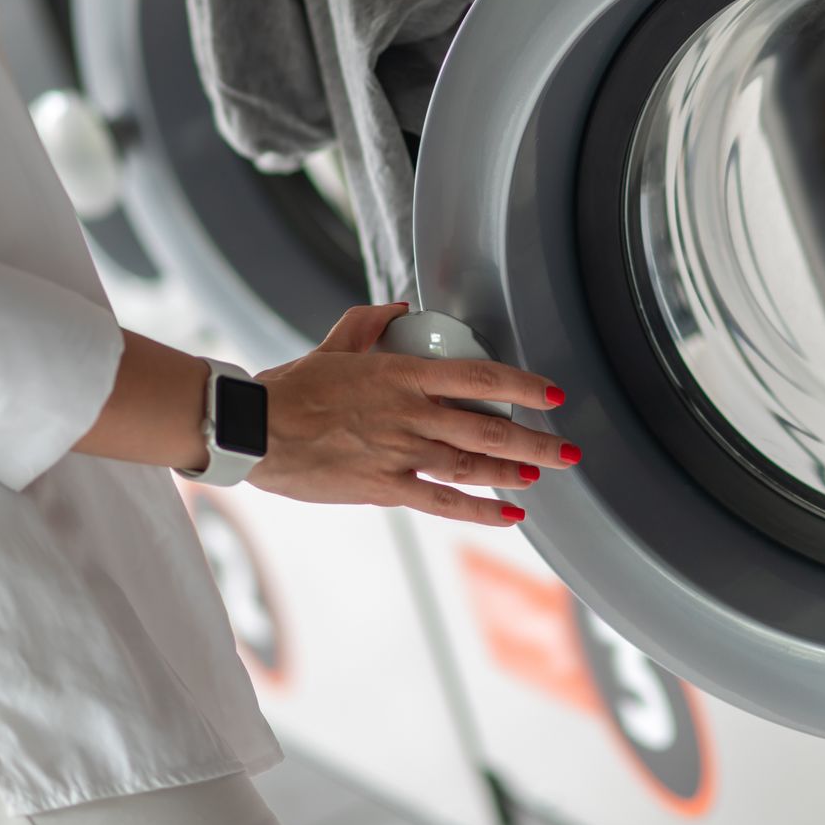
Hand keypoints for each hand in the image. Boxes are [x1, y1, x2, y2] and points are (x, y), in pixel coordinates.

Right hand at [248, 304, 576, 526]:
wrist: (253, 430)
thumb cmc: (290, 387)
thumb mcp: (334, 345)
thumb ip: (369, 323)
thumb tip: (398, 309)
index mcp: (402, 374)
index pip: (479, 376)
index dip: (522, 384)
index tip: (552, 393)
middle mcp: (411, 414)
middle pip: (488, 427)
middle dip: (536, 439)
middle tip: (571, 449)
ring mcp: (400, 453)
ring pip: (472, 465)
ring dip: (515, 471)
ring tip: (546, 474)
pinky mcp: (384, 488)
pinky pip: (442, 503)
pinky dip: (479, 510)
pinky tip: (511, 515)